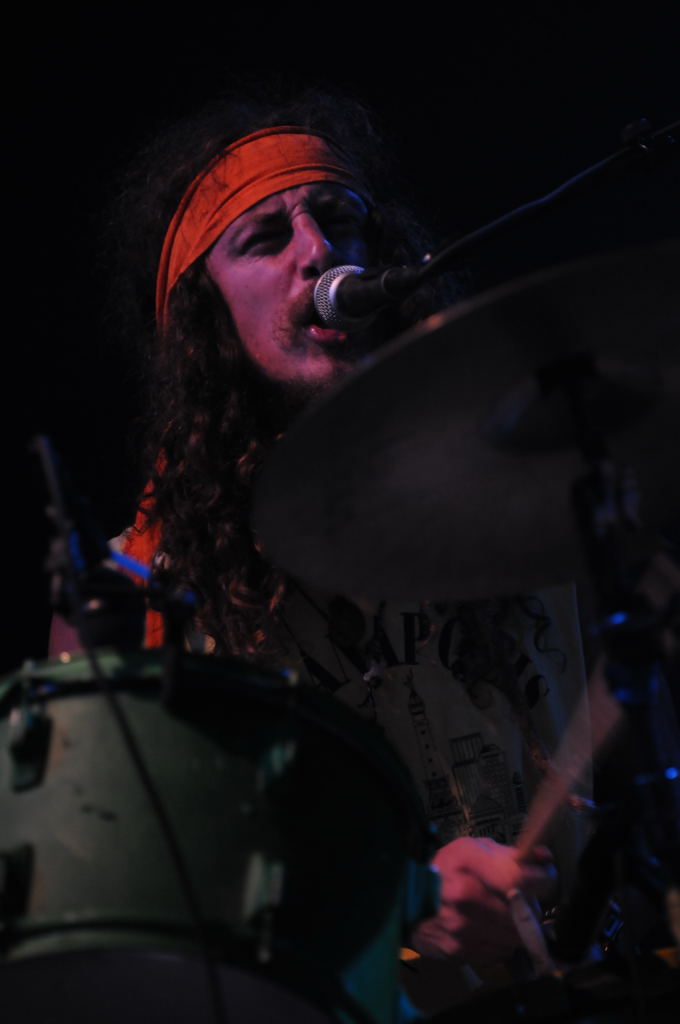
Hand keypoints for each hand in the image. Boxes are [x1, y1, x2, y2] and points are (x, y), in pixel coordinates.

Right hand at [409, 837, 555, 966]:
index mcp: (468, 861)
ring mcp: (461, 926)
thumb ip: (511, 854)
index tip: (543, 880)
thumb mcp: (472, 849)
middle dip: (530, 907)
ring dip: (517, 928)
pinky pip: (500, 952)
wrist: (403, 898)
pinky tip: (488, 930)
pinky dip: (501, 943)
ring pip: (516, 936)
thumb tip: (546, 858)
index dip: (541, 880)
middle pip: (524, 912)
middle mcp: (464, 894)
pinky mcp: (459, 951)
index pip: (520, 877)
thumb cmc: (444, 869)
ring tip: (502, 915)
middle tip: (520, 900)